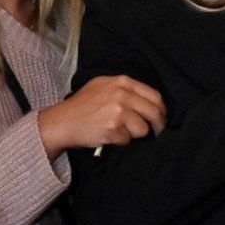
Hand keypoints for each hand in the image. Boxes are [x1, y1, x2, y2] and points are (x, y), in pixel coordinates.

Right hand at [37, 75, 166, 157]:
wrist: (62, 121)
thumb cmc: (83, 105)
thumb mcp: (104, 86)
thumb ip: (126, 90)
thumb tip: (152, 103)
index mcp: (123, 82)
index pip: (155, 96)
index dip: (162, 110)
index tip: (161, 119)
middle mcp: (122, 93)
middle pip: (154, 112)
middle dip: (158, 126)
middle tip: (156, 133)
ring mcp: (117, 110)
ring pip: (143, 129)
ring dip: (134, 135)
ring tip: (119, 131)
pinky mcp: (112, 127)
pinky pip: (128, 140)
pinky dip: (121, 142)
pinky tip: (109, 136)